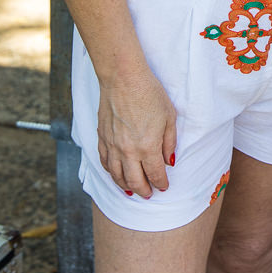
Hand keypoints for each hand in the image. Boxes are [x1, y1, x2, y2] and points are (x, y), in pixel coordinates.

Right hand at [96, 65, 176, 198]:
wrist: (122, 77)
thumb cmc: (149, 93)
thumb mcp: (169, 116)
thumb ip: (169, 142)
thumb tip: (169, 161)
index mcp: (148, 146)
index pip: (155, 174)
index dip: (161, 183)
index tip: (164, 187)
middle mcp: (128, 151)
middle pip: (135, 181)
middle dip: (144, 190)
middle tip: (149, 194)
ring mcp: (112, 145)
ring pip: (117, 175)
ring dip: (125, 186)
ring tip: (132, 191)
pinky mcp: (102, 137)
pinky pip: (104, 162)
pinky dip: (110, 172)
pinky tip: (115, 174)